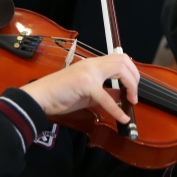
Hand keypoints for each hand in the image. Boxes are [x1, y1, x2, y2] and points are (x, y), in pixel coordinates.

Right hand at [20, 53, 138, 122]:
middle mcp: (92, 64)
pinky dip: (116, 109)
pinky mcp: (85, 84)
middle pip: (123, 61)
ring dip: (130, 86)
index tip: (133, 90)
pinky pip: (106, 97)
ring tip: (131, 101)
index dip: (132, 73)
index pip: (120, 59)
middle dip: (135, 78)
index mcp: (93, 64)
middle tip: (134, 95)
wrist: (41, 97)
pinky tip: (122, 117)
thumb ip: (105, 92)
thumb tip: (121, 95)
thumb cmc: (60, 94)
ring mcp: (89, 72)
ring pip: (119, 70)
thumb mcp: (88, 92)